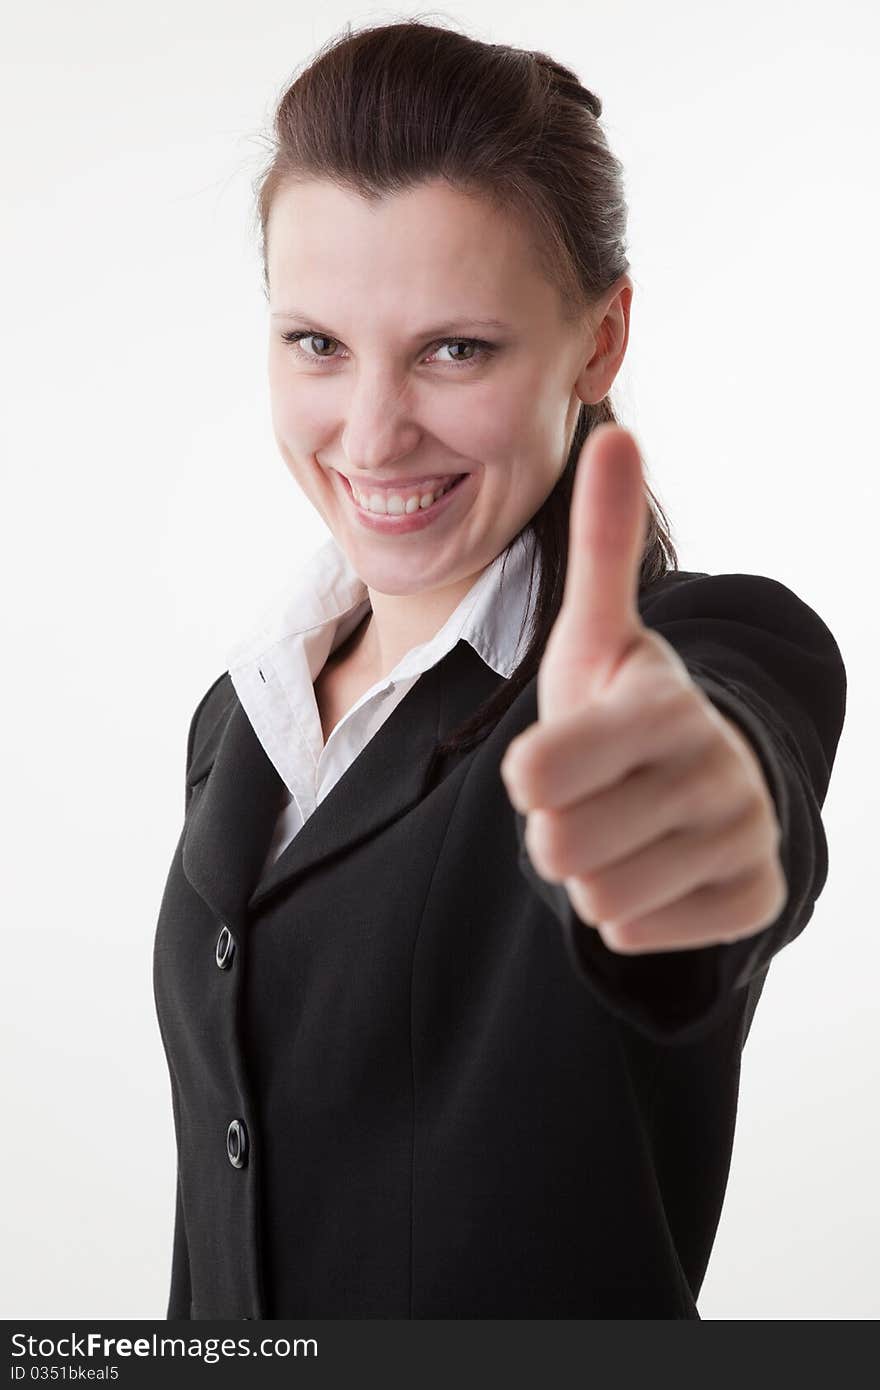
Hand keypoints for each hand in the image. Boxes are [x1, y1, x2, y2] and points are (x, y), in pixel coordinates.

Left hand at [500, 424, 786, 954]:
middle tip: (579, 801)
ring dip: (592, 871)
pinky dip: (632, 914)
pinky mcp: (755, 895)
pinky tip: (648, 870)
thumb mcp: (597, 635)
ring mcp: (743, 835)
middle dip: (556, 830)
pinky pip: (648, 935)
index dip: (537, 774)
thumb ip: (600, 548)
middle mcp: (716, 767)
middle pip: (571, 842)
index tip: (528, 775)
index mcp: (664, 702)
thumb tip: (620, 434)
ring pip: (607, 895)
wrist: (692, 780)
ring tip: (614, 830)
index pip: (560, 763)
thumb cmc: (620, 706)